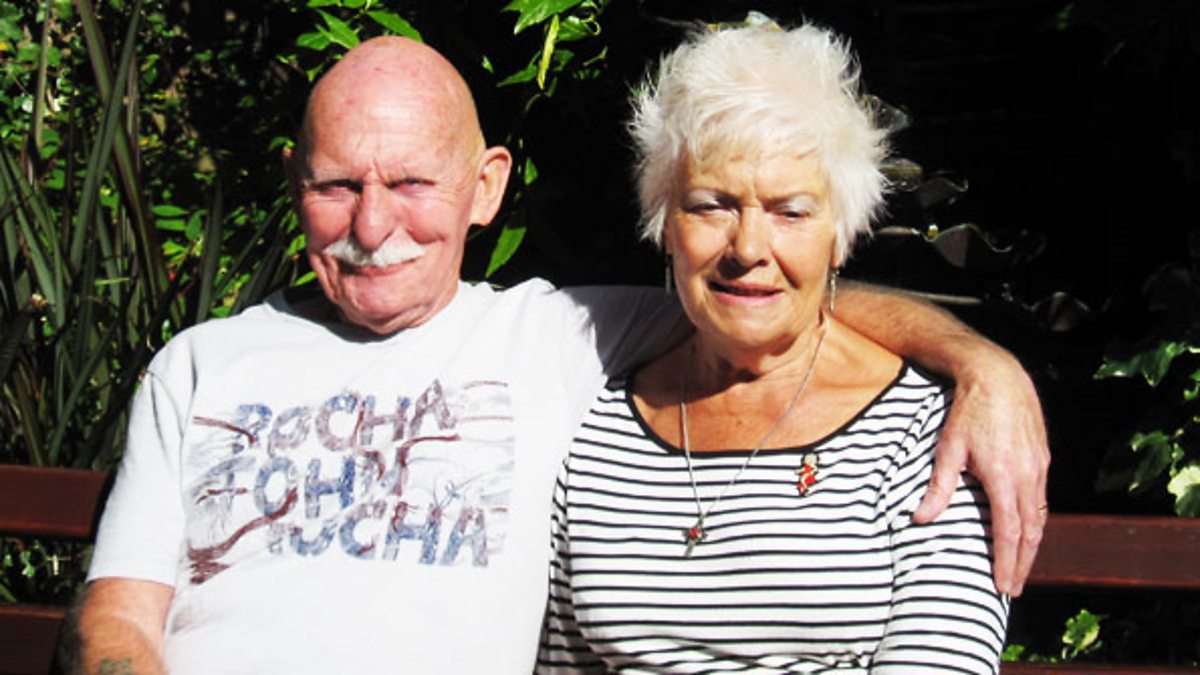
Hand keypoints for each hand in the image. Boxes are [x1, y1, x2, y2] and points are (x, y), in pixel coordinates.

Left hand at [912, 348, 1049, 595]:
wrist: (998, 376)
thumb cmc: (968, 411)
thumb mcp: (948, 449)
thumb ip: (938, 487)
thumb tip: (921, 519)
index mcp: (1005, 477)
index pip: (1009, 532)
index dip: (1006, 562)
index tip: (1002, 586)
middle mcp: (1029, 475)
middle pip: (1030, 532)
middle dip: (1022, 563)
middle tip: (1013, 590)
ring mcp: (1040, 467)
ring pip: (1040, 517)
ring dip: (1032, 546)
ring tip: (1021, 568)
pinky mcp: (1043, 458)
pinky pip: (1042, 500)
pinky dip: (1036, 523)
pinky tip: (1028, 532)